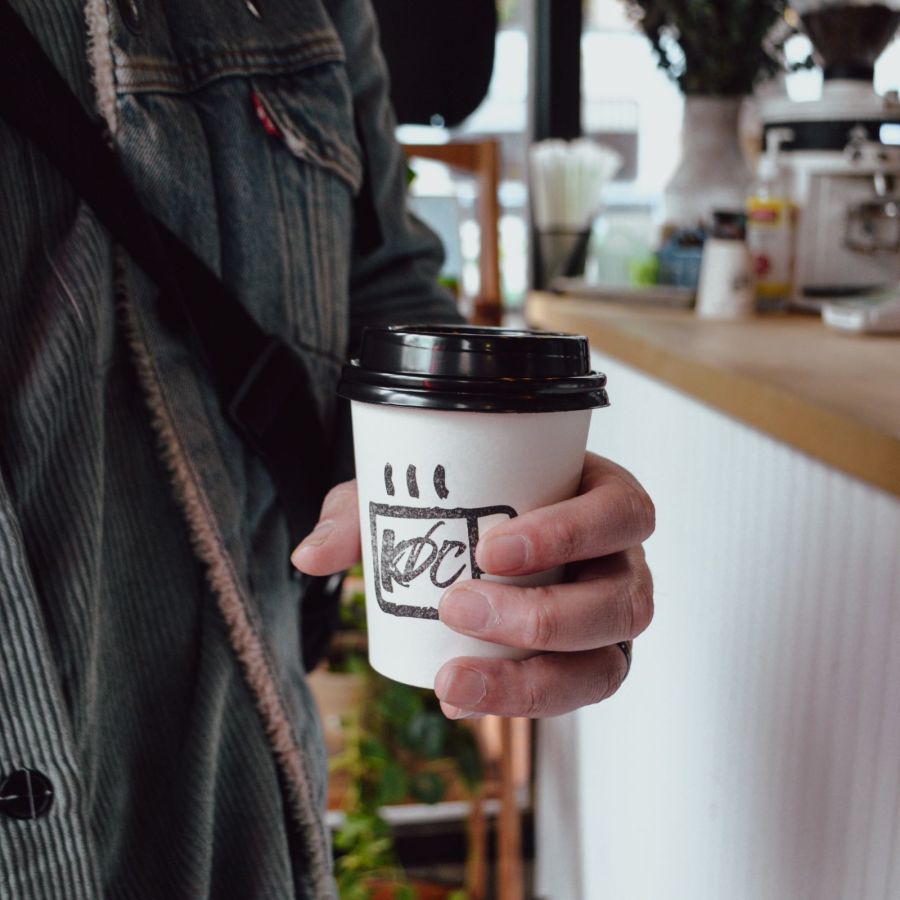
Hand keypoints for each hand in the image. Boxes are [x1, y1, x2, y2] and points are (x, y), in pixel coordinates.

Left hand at [291, 452, 654, 719]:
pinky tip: (460, 698)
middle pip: (621, 600)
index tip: (491, 548)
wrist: (493, 535)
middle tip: (458, 607)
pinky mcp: (591, 665)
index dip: (573, 533)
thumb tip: (309, 556)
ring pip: (606, 664)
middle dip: (542, 614)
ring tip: (454, 679)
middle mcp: (623, 565)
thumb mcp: (426, 491)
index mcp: (605, 501)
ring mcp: (612, 622)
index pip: (623, 513)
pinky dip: (518, 703)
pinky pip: (576, 696)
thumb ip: (367, 513)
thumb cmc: (473, 502)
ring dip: (531, 679)